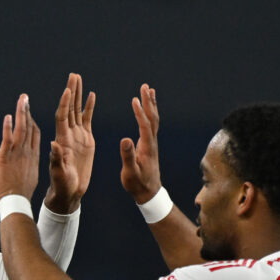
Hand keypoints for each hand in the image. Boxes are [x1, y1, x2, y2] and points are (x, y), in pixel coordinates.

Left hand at [0, 93, 39, 202]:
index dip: (32, 121)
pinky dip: (8, 127)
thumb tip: (26, 162)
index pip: (34, 134)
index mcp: (33, 155)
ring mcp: (17, 153)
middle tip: (25, 97)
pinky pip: (7, 139)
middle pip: (29, 127)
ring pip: (21, 128)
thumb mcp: (29, 175)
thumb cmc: (21, 192)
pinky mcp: (5, 156)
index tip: (29, 111)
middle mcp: (27, 151)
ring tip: (22, 99)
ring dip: (21, 112)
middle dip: (26, 111)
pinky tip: (8, 117)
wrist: (15, 201)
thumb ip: (27, 164)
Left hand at [45, 73, 94, 213]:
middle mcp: (68, 134)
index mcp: (62, 140)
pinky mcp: (86, 140)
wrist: (70, 192)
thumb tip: (53, 144)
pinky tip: (91, 95)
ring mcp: (77, 136)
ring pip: (77, 111)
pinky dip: (88, 107)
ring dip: (78, 95)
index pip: (62, 116)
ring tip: (79, 79)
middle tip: (73, 75)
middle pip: (69, 108)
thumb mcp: (59, 173)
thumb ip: (56, 159)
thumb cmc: (62, 184)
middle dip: (72, 91)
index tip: (68, 89)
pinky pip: (87, 120)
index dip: (65, 103)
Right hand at [119, 83, 162, 203]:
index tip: (134, 99)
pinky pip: (150, 125)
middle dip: (149, 102)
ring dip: (151, 105)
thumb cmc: (137, 184)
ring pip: (153, 120)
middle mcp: (151, 143)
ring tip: (148, 91)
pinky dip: (149, 113)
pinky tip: (146, 110)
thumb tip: (125, 139)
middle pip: (152, 118)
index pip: (144, 125)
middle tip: (145, 87)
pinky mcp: (149, 145)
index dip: (140, 112)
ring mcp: (151, 143)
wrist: (149, 193)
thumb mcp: (130, 172)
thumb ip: (128, 156)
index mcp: (146, 147)